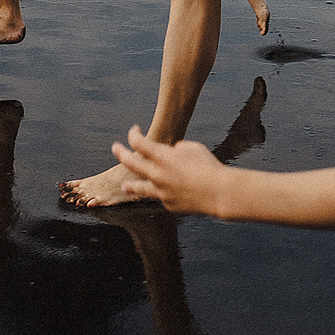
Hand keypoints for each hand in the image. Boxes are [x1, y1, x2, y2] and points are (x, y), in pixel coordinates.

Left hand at [111, 126, 228, 215]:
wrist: (219, 193)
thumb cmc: (209, 167)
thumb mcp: (193, 148)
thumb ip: (177, 149)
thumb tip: (172, 154)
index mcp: (162, 156)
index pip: (139, 142)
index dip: (134, 134)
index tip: (135, 130)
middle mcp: (156, 174)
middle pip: (130, 162)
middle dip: (120, 152)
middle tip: (115, 148)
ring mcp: (161, 192)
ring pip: (138, 187)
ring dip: (130, 185)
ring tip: (124, 185)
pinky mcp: (168, 204)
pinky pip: (163, 197)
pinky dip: (165, 192)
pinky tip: (175, 191)